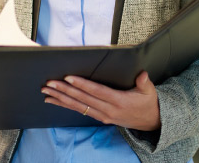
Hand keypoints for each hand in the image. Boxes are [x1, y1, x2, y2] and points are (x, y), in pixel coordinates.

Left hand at [42, 71, 160, 130]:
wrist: (152, 122)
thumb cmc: (149, 103)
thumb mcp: (149, 92)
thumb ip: (144, 83)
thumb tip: (142, 74)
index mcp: (118, 101)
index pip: (96, 91)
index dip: (82, 84)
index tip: (68, 77)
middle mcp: (107, 110)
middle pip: (82, 98)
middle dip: (64, 90)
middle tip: (50, 83)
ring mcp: (102, 115)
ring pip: (78, 106)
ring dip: (61, 98)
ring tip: (46, 92)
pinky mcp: (99, 117)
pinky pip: (80, 111)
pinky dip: (66, 105)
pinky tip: (53, 101)